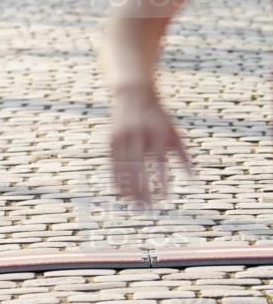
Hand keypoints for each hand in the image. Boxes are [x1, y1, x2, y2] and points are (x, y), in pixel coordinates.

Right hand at [110, 86, 191, 203]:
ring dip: (128, 188)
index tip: (165, 199)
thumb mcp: (173, 132)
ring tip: (134, 205)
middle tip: (147, 208)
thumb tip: (192, 178)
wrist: (134, 95)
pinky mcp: (112, 139)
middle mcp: (138, 134)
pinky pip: (113, 163)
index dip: (161, 181)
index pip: (160, 162)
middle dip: (142, 189)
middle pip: (139, 167)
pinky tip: (120, 193)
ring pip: (124, 167)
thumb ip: (183, 155)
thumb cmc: (158, 118)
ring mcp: (122, 136)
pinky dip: (116, 179)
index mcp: (156, 132)